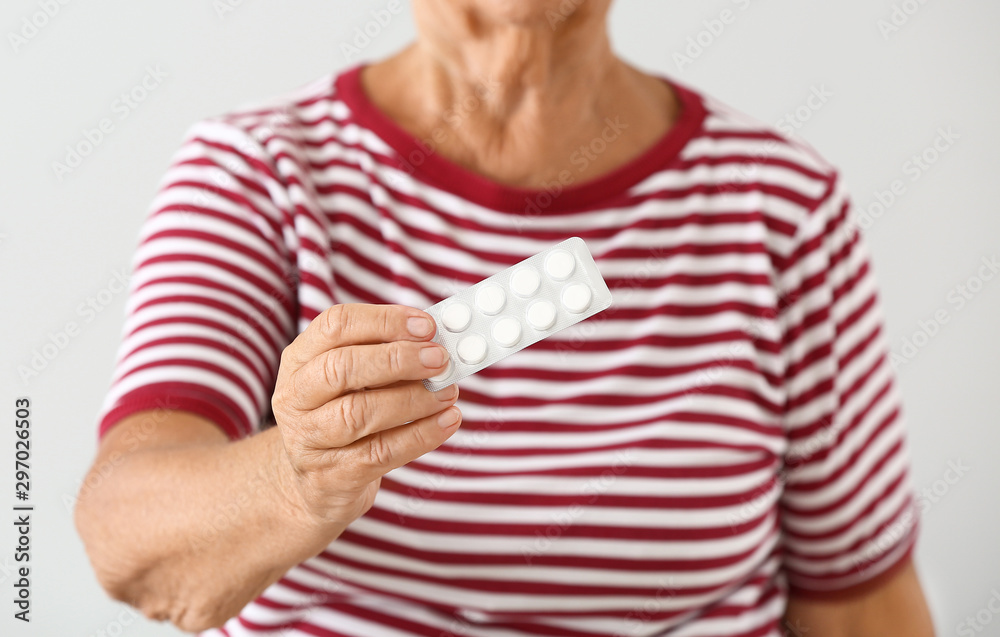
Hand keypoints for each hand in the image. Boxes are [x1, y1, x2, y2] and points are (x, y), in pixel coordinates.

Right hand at [270, 304, 460, 533]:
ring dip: (413, 399)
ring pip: (359, 412)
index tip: (427, 326)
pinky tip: (447, 421)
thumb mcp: (352, 382)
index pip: (335, 325)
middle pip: (341, 367)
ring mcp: (308, 440)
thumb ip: (387, 357)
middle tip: (440, 359)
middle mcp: (295, 397)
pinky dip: (420, 435)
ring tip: (447, 392)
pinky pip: (380, 452)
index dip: (384, 321)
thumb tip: (436, 344)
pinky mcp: (331, 477)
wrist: (318, 485)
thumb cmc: (343, 418)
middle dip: (398, 359)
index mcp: (300, 360)